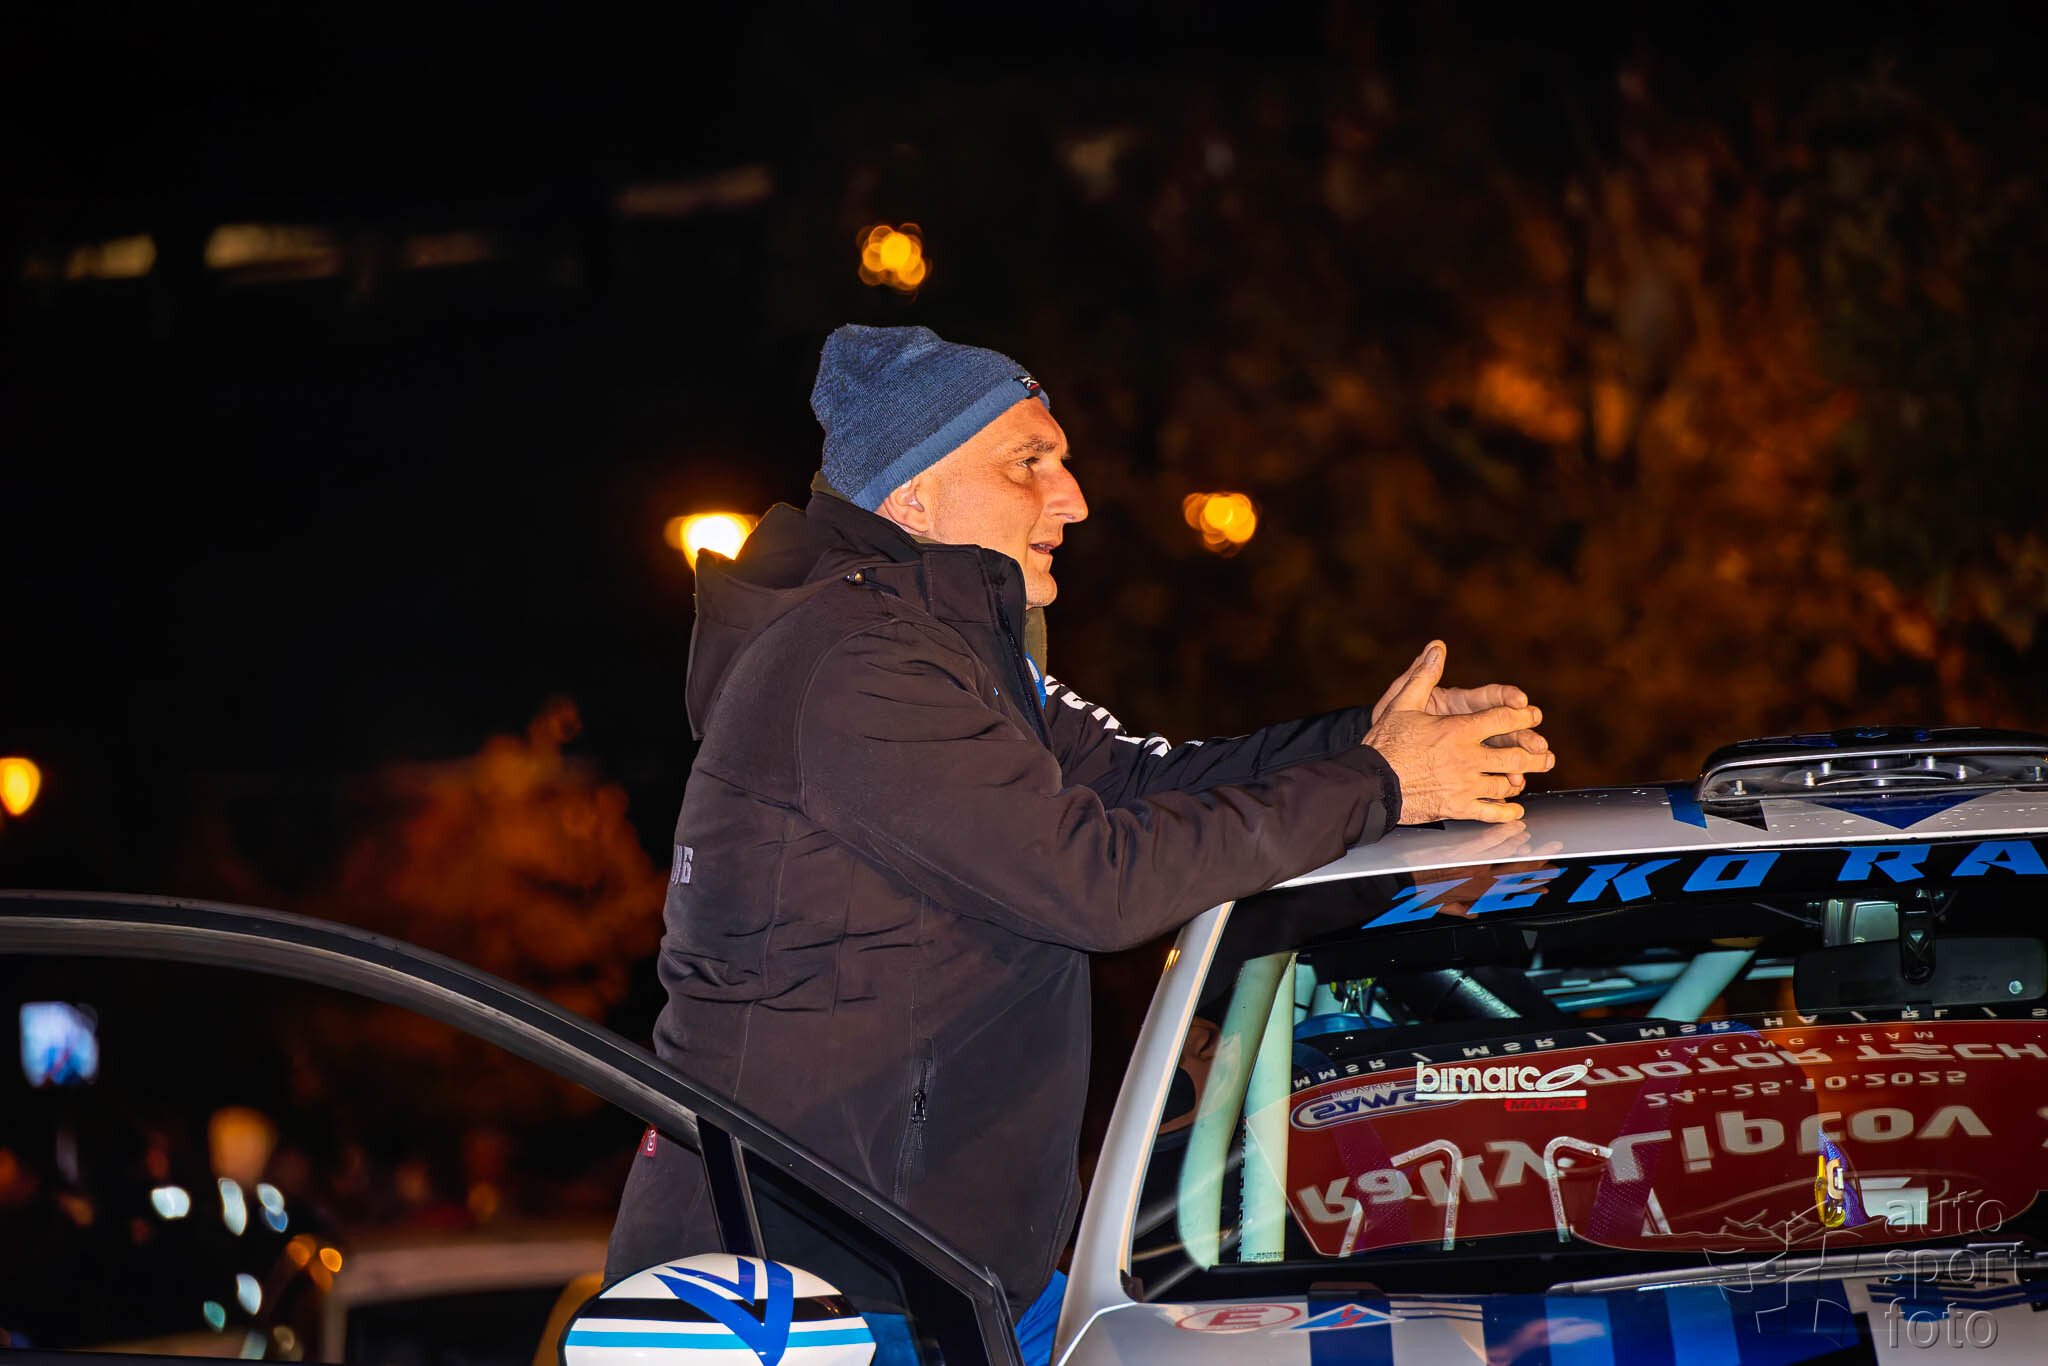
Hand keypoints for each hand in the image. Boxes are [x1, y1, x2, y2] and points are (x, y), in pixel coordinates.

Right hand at [1363, 641, 1556, 823]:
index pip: (1503, 719)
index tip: (1532, 715)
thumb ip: (1424, 675)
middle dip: (1533, 753)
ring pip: (1505, 783)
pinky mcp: (1457, 807)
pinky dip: (1506, 811)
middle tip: (1544, 753)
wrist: (1370, 784)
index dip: (1522, 716)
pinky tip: (1515, 809)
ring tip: (1527, 777)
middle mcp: (1467, 757)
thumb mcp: (1401, 703)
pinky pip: (1490, 811)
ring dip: (1520, 779)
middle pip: (1513, 755)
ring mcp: (1465, 785)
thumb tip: (1437, 648)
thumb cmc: (1384, 744)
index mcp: (1458, 730)